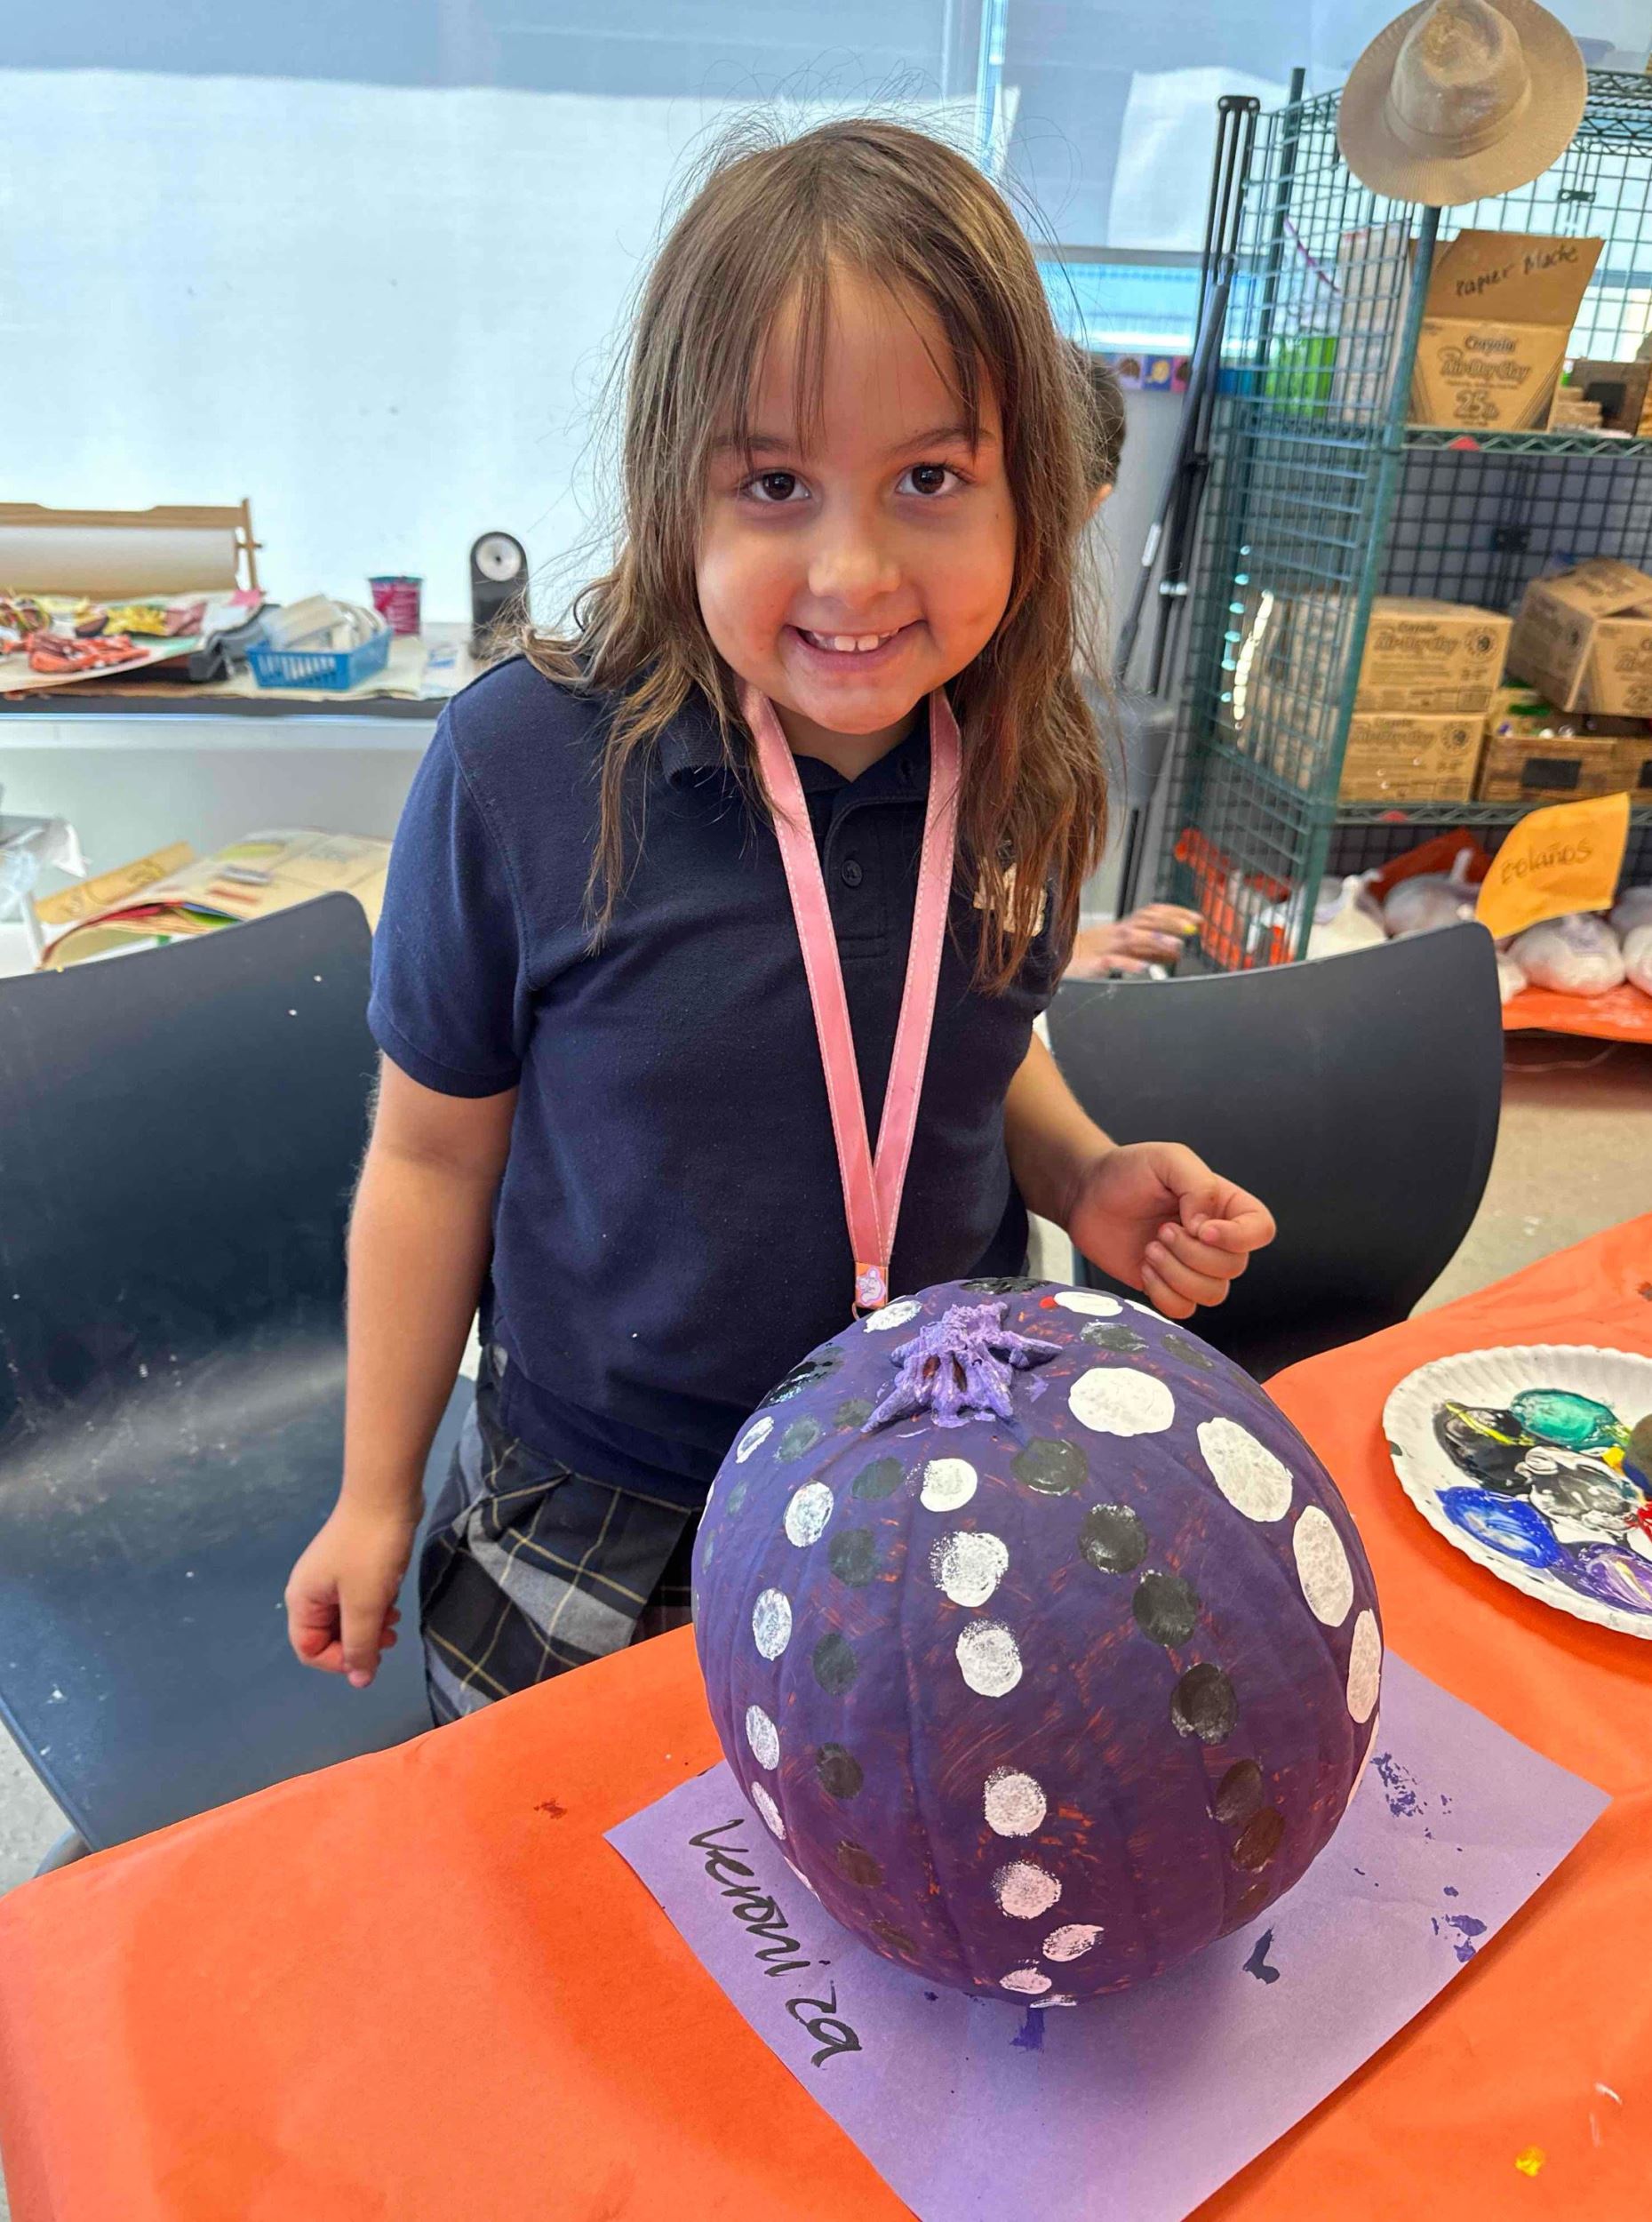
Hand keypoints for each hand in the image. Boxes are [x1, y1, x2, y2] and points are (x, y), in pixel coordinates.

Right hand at [285, 1502, 418, 1688]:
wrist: (386, 1495)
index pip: (309, 1651)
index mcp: (302, 1601)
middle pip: (329, 1636)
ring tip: (395, 1621)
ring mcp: (332, 1577)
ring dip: (371, 1626)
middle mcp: (312, 1591)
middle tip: (390, 1638)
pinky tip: (393, 1601)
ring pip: (348, 1618)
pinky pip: (360, 1599)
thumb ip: (359, 1645)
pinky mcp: (353, 1566)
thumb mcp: (365, 1604)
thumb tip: (358, 1681)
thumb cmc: (370, 1551)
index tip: (369, 1655)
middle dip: (359, 1643)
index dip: (339, 1661)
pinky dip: (375, 1606)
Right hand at [1065, 905, 1201, 978]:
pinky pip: (1113, 961)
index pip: (1153, 913)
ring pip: (1133, 938)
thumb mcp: (1122, 948)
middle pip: (1147, 921)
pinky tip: (1143, 968)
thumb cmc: (1090, 954)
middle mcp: (1117, 932)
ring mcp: (1105, 946)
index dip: (1176, 913)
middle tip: (1192, 929)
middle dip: (1171, 923)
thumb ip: (1148, 949)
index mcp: (1123, 927)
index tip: (1197, 918)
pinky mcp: (1094, 963)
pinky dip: (1129, 963)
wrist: (1055, 959)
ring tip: (1176, 946)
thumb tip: (1176, 950)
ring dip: (1156, 941)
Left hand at [1066, 1141, 1274, 1319]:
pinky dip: (1163, 1293)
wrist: (1086, 1194)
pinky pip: (1184, 1309)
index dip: (1239, 1238)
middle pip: (1235, 1267)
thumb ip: (1198, 1185)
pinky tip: (1144, 1267)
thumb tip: (1208, 1227)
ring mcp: (1192, 1266)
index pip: (1261, 1230)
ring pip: (1213, 1294)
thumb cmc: (1127, 1171)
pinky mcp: (1167, 1286)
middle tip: (1161, 1230)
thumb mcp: (1167, 1159)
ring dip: (1177, 1274)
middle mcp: (1216, 1240)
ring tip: (1151, 1248)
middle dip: (1193, 1253)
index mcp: (1225, 1206)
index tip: (1203, 1229)